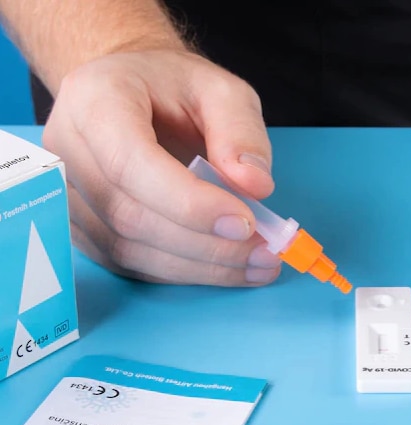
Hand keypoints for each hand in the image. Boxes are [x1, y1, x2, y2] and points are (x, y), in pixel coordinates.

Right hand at [44, 48, 281, 285]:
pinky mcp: (80, 228)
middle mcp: (66, 150)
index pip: (130, 164)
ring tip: (258, 264)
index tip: (245, 223)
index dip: (188, 203)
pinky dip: (182, 271)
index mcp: (94, 100)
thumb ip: (241, 131)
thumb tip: (256, 186)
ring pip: (127, 248)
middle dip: (204, 244)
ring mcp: (66, 194)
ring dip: (199, 267)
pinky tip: (226, 267)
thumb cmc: (175, 87)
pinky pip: (128, 263)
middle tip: (265, 252)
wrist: (133, 94)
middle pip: (128, 215)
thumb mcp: (221, 90)